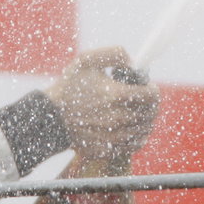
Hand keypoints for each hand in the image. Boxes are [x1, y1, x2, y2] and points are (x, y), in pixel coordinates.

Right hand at [43, 47, 158, 169]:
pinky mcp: (108, 150)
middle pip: (150, 113)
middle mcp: (118, 118)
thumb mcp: (87, 60)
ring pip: (144, 130)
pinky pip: (134, 144)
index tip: (148, 87)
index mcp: (117, 95)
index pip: (152, 96)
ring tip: (136, 112)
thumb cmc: (69, 87)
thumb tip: (134, 63)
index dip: (153, 90)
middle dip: (150, 104)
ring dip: (144, 120)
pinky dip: (136, 136)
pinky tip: (130, 127)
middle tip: (143, 99)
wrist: (49, 118)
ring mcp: (114, 137)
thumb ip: (115, 54)